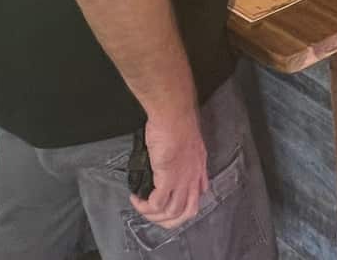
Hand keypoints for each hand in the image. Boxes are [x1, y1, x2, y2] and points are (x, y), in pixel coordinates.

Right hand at [131, 107, 208, 228]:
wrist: (174, 115)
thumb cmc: (177, 122)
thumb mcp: (187, 142)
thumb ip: (182, 155)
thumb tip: (168, 160)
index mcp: (199, 169)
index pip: (198, 196)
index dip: (183, 205)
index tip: (168, 202)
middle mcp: (193, 178)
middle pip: (187, 213)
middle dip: (169, 221)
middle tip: (153, 215)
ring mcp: (182, 180)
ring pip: (172, 213)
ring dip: (154, 215)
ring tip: (141, 206)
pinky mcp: (168, 179)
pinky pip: (157, 204)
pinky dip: (145, 206)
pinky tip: (137, 199)